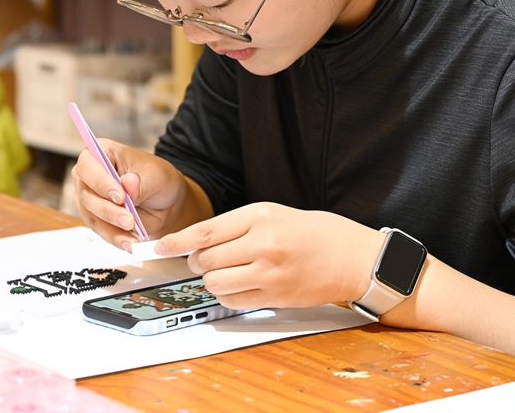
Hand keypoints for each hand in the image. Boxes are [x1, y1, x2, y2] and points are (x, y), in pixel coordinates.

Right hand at [71, 140, 211, 249]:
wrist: (166, 201)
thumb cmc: (158, 179)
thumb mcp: (156, 176)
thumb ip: (141, 182)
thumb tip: (129, 183)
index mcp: (102, 153)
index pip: (88, 165)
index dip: (100, 181)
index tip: (119, 196)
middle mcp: (91, 175)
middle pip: (87, 194)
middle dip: (108, 210)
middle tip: (129, 220)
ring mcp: (91, 198)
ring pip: (91, 216)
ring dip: (111, 229)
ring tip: (132, 237)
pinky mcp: (97, 218)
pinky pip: (101, 231)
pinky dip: (116, 239)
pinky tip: (130, 243)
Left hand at [156, 202, 385, 310]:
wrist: (353, 257)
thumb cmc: (313, 232)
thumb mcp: (273, 214)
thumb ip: (236, 226)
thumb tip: (197, 243)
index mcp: (260, 216)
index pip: (205, 231)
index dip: (177, 241)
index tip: (161, 246)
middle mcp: (263, 243)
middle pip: (206, 259)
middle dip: (197, 262)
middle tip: (205, 259)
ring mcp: (270, 273)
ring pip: (215, 282)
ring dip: (211, 279)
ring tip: (224, 272)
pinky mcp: (276, 296)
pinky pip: (233, 301)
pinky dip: (227, 295)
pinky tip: (239, 285)